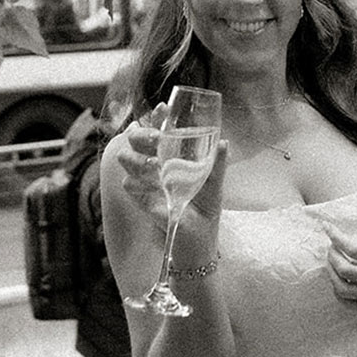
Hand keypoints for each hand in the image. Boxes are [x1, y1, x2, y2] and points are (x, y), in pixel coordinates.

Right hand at [116, 106, 227, 245]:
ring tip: (143, 161)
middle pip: (141, 143)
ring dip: (135, 159)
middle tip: (151, 136)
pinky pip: (132, 189)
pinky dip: (135, 185)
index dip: (160, 118)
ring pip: (131, 162)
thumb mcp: (214, 188)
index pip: (163, 132)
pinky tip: (136, 183)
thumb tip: (224, 143)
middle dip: (142, 136)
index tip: (163, 109)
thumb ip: (217, 165)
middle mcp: (158, 168)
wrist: (197, 247)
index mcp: (175, 159)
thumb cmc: (204, 214)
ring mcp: (148, 184)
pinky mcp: (144, 203)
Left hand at [322, 200, 356, 315]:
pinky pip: (348, 303)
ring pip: (342, 289)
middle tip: (331, 245)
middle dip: (332, 255)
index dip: (337, 237)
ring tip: (332, 261)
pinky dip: (338, 291)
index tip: (327, 227)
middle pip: (345, 270)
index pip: (354, 249)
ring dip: (331, 273)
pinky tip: (338, 279)